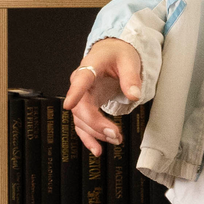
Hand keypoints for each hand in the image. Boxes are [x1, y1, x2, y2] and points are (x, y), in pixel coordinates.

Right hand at [64, 39, 142, 154]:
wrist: (112, 53)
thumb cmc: (118, 54)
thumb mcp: (129, 60)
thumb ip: (131, 77)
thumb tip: (134, 95)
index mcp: (89, 67)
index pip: (80, 80)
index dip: (74, 93)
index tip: (69, 105)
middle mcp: (80, 83)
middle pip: (81, 107)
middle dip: (96, 123)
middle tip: (114, 134)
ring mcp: (81, 97)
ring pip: (81, 120)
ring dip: (96, 133)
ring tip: (116, 140)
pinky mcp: (86, 106)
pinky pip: (83, 125)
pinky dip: (89, 138)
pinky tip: (97, 149)